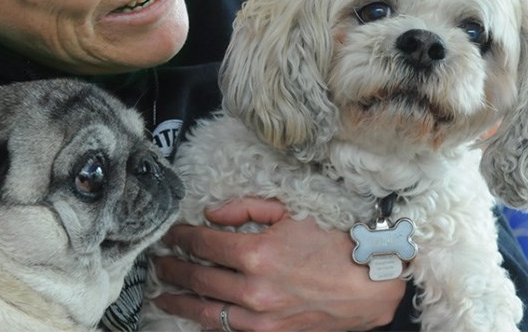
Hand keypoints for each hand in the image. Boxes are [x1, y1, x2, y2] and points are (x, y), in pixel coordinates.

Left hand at [153, 197, 405, 330]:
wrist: (370, 284)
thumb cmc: (333, 242)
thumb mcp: (290, 211)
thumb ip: (246, 208)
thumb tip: (211, 214)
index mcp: (257, 252)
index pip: (202, 242)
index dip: (180, 237)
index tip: (169, 234)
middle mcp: (253, 289)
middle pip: (198, 277)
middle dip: (172, 267)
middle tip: (157, 261)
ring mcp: (261, 318)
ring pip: (206, 310)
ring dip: (179, 300)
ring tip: (162, 293)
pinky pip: (229, 329)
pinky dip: (207, 320)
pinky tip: (195, 313)